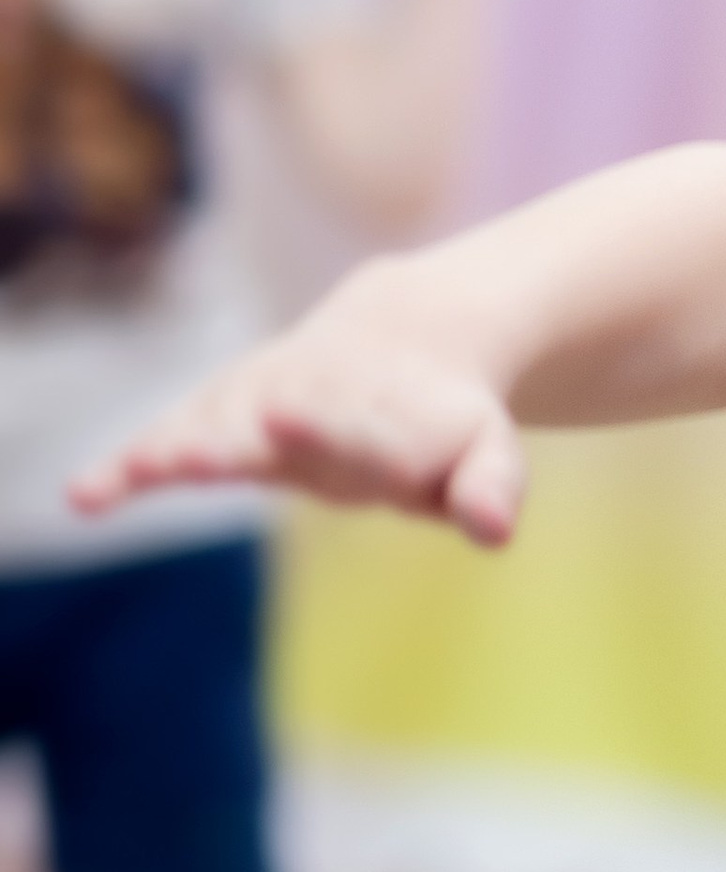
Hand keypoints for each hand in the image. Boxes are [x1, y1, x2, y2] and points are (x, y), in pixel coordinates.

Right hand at [69, 276, 525, 542]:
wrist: (403, 339)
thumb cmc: (445, 419)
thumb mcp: (487, 452)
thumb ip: (488, 487)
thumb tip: (495, 531)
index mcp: (387, 417)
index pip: (363, 437)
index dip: (332, 434)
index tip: (286, 422)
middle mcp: (316, 402)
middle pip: (272, 428)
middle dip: (237, 441)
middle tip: (192, 456)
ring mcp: (263, 404)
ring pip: (216, 427)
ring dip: (178, 450)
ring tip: (138, 472)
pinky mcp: (225, 416)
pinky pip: (175, 441)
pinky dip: (134, 466)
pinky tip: (84, 496)